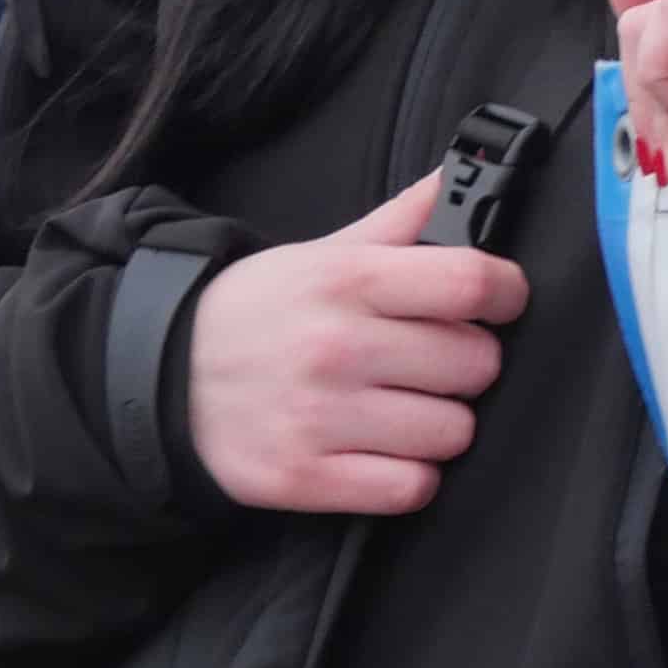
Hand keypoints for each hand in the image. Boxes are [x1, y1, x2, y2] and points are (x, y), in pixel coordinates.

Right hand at [185, 170, 525, 515]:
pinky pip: (411, 487)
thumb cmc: (257, 313)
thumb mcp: (319, 254)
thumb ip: (399, 222)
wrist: (161, 377)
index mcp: (345, 280)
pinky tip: (386, 451)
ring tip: (405, 407)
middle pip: (476, 364)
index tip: (502, 301)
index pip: (470, 282)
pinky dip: (411, 475)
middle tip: (433, 361)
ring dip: (441, 423)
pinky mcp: (305, 477)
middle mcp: (336, 346)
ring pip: (454, 432)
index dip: (506, 292)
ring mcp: (320, 417)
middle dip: (468, 362)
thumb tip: (457, 179)